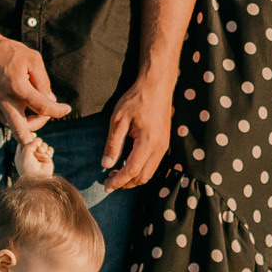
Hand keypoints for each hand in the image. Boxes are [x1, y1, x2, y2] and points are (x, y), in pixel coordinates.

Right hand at [0, 34, 70, 143]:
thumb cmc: (7, 51)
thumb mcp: (32, 59)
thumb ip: (43, 81)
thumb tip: (50, 100)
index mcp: (18, 88)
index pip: (43, 108)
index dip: (58, 111)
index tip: (66, 109)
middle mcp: (5, 101)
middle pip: (21, 133)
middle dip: (36, 137)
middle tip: (45, 119)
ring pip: (14, 128)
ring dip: (28, 125)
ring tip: (38, 109)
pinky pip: (6, 119)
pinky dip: (18, 117)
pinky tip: (25, 105)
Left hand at [12, 131, 55, 181]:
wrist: (39, 180)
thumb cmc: (29, 169)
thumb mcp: (24, 157)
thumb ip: (29, 145)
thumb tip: (36, 140)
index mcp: (22, 152)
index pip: (24, 140)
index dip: (29, 136)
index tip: (33, 135)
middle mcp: (30, 153)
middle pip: (36, 140)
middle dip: (38, 144)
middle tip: (38, 150)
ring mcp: (39, 155)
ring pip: (43, 144)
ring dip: (44, 149)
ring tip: (43, 156)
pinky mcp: (47, 158)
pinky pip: (50, 149)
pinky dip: (49, 152)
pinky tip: (47, 157)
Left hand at [102, 70, 174, 188]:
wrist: (156, 85)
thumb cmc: (136, 99)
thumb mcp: (118, 120)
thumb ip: (113, 144)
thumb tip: (106, 165)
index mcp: (148, 142)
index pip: (133, 170)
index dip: (119, 181)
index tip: (106, 186)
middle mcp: (160, 147)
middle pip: (143, 177)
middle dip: (126, 183)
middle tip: (109, 182)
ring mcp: (164, 145)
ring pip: (150, 172)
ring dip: (133, 178)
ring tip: (116, 174)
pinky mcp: (164, 142)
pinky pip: (153, 164)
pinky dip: (140, 170)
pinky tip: (128, 164)